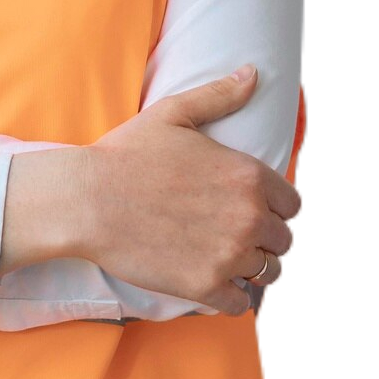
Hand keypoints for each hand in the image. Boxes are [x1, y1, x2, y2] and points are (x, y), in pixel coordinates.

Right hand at [77, 66, 300, 317]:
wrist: (87, 200)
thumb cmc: (126, 155)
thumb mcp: (175, 114)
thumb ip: (220, 95)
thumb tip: (253, 74)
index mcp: (248, 176)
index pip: (291, 205)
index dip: (271, 207)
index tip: (248, 208)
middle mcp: (249, 217)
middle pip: (281, 241)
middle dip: (260, 238)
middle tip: (227, 232)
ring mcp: (229, 255)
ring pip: (265, 272)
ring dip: (248, 267)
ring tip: (220, 257)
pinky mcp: (206, 286)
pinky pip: (241, 304)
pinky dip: (229, 297)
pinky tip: (209, 280)